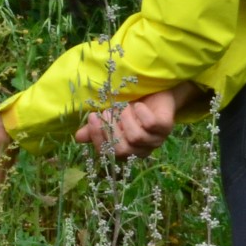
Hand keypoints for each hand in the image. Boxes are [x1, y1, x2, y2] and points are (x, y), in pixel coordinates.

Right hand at [74, 83, 197, 159]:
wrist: (156, 91)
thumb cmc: (131, 106)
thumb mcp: (111, 115)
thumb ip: (98, 126)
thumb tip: (78, 137)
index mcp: (127, 150)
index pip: (109, 154)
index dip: (98, 138)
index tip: (92, 117)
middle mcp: (142, 150)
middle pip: (122, 151)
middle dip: (111, 129)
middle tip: (108, 111)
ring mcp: (156, 140)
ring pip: (136, 137)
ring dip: (126, 118)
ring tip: (124, 106)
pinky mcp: (167, 128)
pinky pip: (151, 124)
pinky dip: (141, 113)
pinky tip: (139, 106)